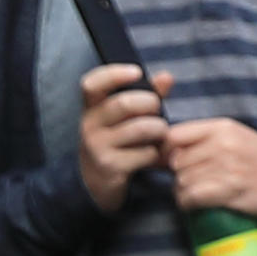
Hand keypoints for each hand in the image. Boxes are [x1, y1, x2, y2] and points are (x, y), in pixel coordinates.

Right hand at [70, 62, 171, 196]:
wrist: (96, 183)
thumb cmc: (119, 142)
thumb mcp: (127, 118)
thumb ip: (147, 96)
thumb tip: (167, 77)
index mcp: (92, 109)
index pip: (91, 84)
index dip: (113, 74)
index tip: (136, 72)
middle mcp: (90, 126)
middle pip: (124, 103)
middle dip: (151, 104)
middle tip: (157, 112)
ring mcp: (98, 147)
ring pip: (141, 128)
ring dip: (160, 130)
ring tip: (160, 134)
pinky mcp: (110, 167)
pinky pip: (145, 153)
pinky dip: (157, 154)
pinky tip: (153, 157)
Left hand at [161, 118, 256, 221]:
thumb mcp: (235, 136)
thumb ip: (202, 140)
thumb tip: (161, 154)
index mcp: (222, 127)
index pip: (174, 135)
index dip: (166, 151)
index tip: (171, 161)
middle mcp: (224, 144)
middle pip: (176, 161)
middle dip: (177, 174)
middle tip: (191, 180)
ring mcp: (228, 168)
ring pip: (182, 181)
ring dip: (183, 191)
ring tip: (198, 192)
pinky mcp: (231, 190)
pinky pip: (192, 197)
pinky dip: (188, 203)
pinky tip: (197, 203)